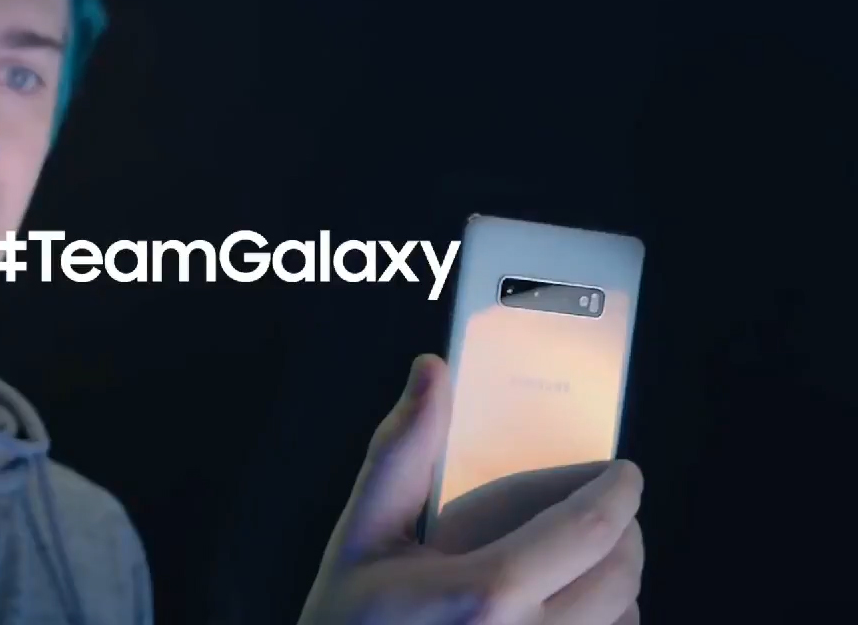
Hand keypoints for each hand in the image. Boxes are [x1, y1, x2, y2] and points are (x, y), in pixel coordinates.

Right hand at [297, 355, 643, 624]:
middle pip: (620, 579)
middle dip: (625, 532)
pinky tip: (566, 611)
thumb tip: (432, 372)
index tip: (624, 473)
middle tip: (606, 511)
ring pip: (624, 624)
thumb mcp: (361, 533)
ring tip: (587, 562)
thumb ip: (401, 452)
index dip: (619, 492)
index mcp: (486, 592)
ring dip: (618, 585)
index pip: (588, 530)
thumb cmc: (346, 622)